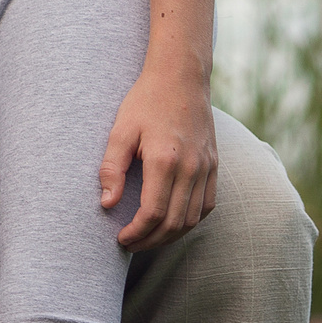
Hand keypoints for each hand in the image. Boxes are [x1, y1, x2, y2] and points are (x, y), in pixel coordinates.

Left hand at [101, 64, 217, 249]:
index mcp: (164, 160)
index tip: (121, 238)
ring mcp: (207, 168)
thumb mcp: (120, 130)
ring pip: (192, 219)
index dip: (136, 232)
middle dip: (150, 240)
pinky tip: (172, 222)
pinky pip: (207, 205)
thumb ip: (111, 168)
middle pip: (173, 223)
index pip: (152, 213)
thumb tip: (107, 203)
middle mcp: (191, 168)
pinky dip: (190, 221)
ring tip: (148, 238)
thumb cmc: (146, 102)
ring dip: (170, 235)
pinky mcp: (215, 166)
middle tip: (131, 244)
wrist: (181, 78)